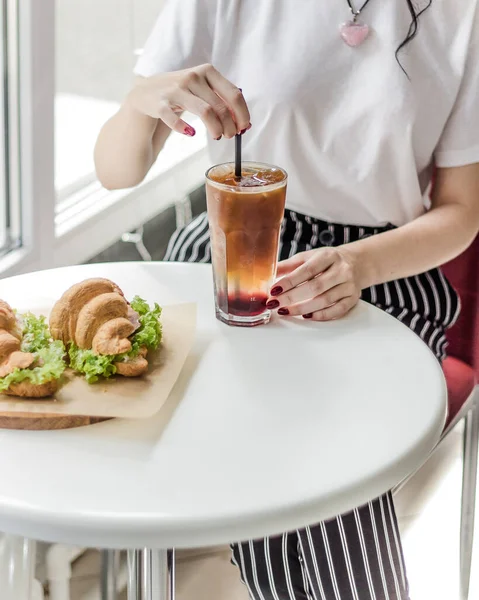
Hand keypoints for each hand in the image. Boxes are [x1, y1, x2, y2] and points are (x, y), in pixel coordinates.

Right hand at [127, 64, 250, 139]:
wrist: (147, 92)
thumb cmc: (181, 92)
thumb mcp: (202, 89)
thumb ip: (222, 101)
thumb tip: (244, 122)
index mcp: (207, 71)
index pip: (234, 94)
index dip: (242, 114)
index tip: (244, 127)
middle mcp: (193, 77)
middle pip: (221, 106)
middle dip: (229, 126)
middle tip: (229, 136)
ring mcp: (176, 89)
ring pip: (205, 112)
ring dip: (215, 128)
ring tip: (217, 137)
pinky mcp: (161, 103)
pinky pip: (174, 119)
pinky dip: (184, 128)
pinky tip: (191, 133)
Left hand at [267, 247, 362, 320]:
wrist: (355, 263)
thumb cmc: (326, 261)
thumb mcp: (308, 257)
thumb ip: (289, 266)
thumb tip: (268, 274)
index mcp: (328, 256)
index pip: (307, 270)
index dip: (289, 281)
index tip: (274, 290)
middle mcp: (341, 270)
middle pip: (315, 287)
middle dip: (292, 297)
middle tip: (275, 304)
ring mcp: (349, 285)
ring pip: (325, 300)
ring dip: (303, 308)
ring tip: (285, 311)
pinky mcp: (353, 298)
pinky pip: (337, 310)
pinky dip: (321, 315)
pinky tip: (307, 316)